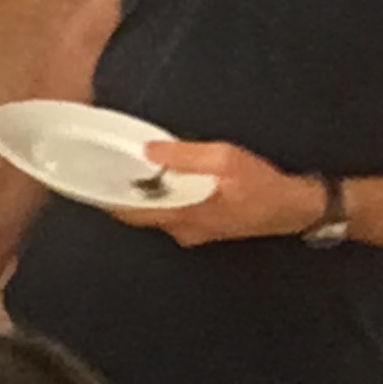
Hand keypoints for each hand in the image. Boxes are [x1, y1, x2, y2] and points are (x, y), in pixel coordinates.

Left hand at [113, 140, 322, 248]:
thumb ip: (184, 156)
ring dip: (143, 197)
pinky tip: (162, 183)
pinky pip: (174, 214)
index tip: (89, 182)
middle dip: (122, 195)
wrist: (294, 208)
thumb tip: (149, 150)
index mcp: (183, 213)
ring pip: (157, 215)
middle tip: (106, 171)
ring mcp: (194, 232)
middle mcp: (183, 229)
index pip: (132, 212)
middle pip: (141, 214)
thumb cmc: (261, 184)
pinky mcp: (205, 228)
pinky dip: (162, 200)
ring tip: (128, 172)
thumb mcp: (224, 159)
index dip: (107, 199)